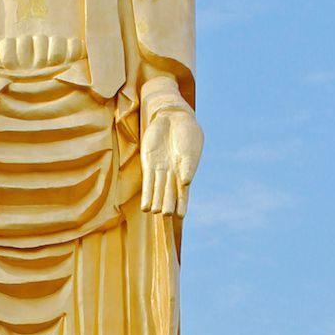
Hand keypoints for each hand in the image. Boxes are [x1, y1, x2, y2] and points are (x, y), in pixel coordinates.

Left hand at [140, 103, 202, 217]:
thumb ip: (188, 166)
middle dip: (167, 204)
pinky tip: (145, 206)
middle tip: (166, 215)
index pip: (183, 193)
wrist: (173, 118)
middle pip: (169, 194)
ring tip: (154, 212)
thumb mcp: (189, 149)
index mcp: (185, 173)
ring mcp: (160, 170)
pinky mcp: (149, 164)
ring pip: (157, 190)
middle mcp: (172, 175)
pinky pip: (147, 182)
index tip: (180, 216)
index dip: (182, 204)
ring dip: (156, 201)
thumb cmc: (186, 133)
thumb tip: (186, 182)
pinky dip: (147, 194)